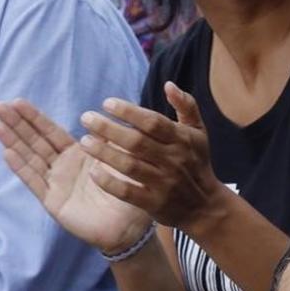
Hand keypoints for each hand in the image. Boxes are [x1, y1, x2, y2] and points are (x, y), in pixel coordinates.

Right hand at [0, 99, 151, 255]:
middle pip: (35, 141)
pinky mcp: (54, 202)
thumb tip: (95, 117)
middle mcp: (63, 167)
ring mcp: (56, 184)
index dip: (34, 117)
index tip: (17, 101)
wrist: (130, 225)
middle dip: (17, 124)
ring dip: (13, 141)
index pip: (51, 132)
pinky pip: (35, 182)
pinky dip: (21, 168)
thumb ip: (106, 138)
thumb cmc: (127, 190)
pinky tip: (7, 153)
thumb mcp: (119, 157)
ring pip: (30, 158)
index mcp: (77, 154)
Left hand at [79, 83, 225, 229]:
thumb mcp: (198, 132)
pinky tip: (93, 171)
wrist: (205, 206)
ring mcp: (164, 183)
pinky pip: (127, 192)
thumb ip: (186, 106)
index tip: (106, 103)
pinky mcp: (154, 204)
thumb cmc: (196, 162)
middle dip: (108, 128)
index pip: (152, 122)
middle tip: (86, 118)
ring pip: (129, 166)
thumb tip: (168, 84)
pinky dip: (109, 182)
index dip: (129, 111)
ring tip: (84, 141)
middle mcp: (173, 160)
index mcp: (182, 139)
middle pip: (136, 142)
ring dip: (104, 152)